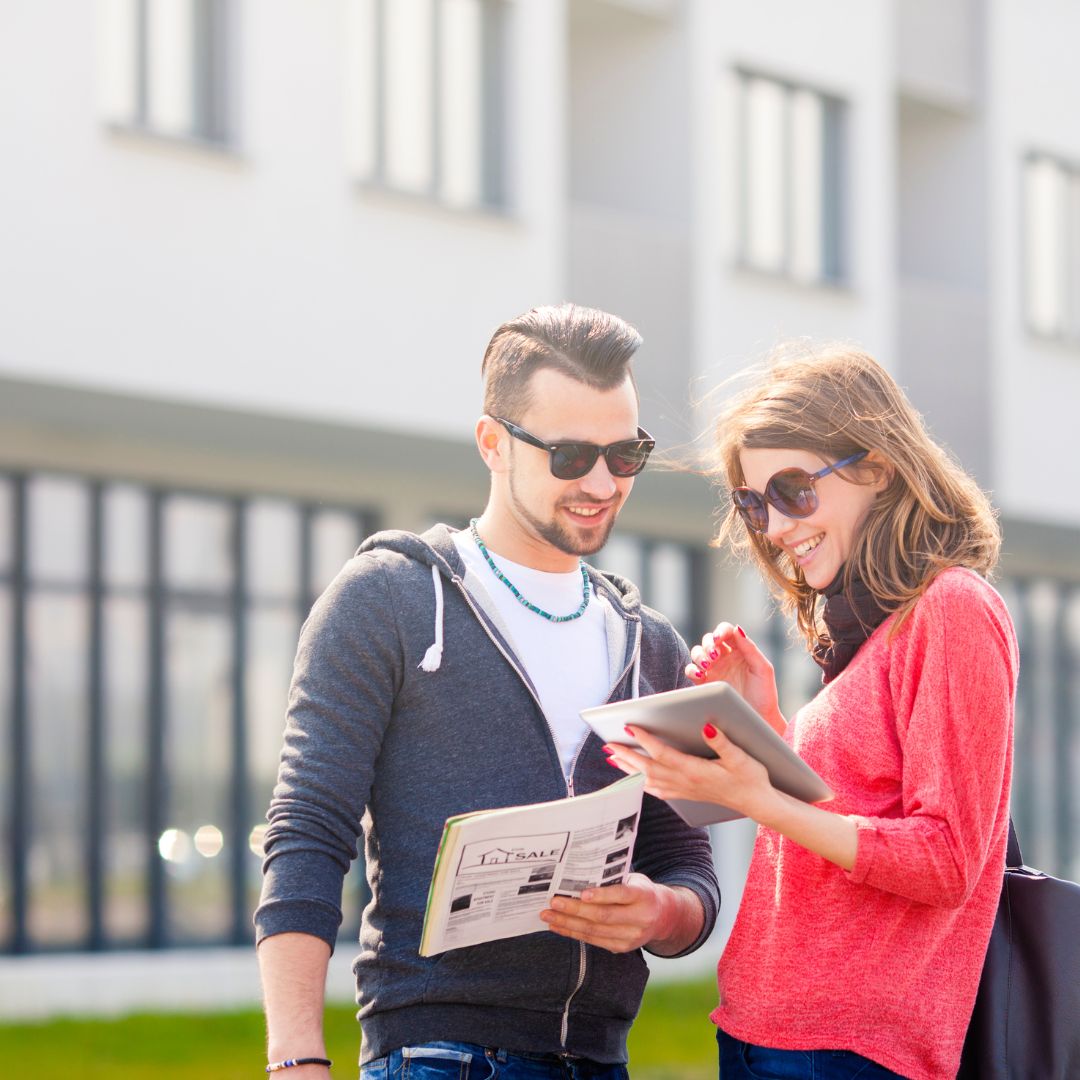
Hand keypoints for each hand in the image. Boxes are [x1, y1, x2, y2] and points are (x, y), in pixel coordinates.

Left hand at [539, 873, 679, 952]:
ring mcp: (631, 937)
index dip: (601, 895)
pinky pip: (593, 941)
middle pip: (603, 916)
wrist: (662, 917)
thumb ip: (614, 880)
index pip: (621, 895)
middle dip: (575, 910)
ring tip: (548, 916)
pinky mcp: (621, 948)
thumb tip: (579, 875)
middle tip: (554, 902)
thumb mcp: (635, 880)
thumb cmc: (640, 891)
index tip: (581, 893)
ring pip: (595, 931)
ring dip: (568, 924)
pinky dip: (573, 933)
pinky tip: (559, 926)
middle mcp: (640, 919)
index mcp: (644, 897)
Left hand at [606, 724, 775, 821]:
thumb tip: (706, 726)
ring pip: (649, 780)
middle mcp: (685, 783)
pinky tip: (636, 779)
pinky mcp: (687, 795)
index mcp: (695, 771)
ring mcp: (684, 791)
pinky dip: (642, 783)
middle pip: (648, 768)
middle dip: (627, 755)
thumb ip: (722, 742)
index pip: (663, 754)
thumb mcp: (741, 757)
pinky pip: (658, 790)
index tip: (629, 727)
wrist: (758, 803)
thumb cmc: (751, 778)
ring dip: (630, 769)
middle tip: (608, 744)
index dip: (645, 740)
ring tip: (613, 758)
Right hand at [685, 622, 782, 731]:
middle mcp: (725, 658)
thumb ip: (751, 648)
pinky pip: (691, 671)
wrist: (758, 720)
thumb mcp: (763, 669)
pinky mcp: (705, 684)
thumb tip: (737, 628)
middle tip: (714, 655)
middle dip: (708, 644)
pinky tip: (700, 676)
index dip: (720, 631)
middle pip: (709, 640)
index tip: (719, 639)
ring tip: (707, 664)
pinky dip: (692, 670)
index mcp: (740, 650)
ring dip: (699, 655)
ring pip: (697, 653)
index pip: (727, 632)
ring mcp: (713, 670)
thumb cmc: (765, 695)